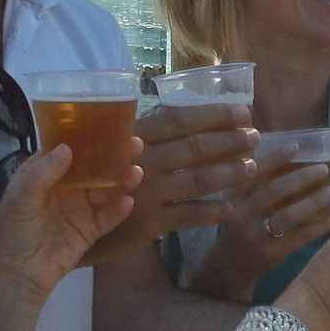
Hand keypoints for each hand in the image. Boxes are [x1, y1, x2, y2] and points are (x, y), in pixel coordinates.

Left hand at [0, 145, 140, 305]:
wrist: (14, 277)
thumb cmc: (10, 233)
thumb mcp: (19, 199)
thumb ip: (41, 174)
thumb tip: (67, 148)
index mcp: (43, 176)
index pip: (68, 150)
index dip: (87, 137)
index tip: (109, 124)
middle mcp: (63, 189)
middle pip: (93, 168)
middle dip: (113, 156)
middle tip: (135, 145)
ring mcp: (77, 211)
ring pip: (104, 191)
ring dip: (121, 180)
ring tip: (136, 172)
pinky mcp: (88, 233)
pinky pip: (107, 218)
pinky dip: (118, 210)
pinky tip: (128, 202)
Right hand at [107, 102, 259, 252]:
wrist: (74, 223)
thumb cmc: (103, 179)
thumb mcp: (118, 147)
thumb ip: (149, 130)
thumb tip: (187, 107)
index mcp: (134, 136)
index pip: (180, 119)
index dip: (214, 114)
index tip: (243, 111)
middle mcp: (139, 161)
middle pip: (194, 147)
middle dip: (230, 141)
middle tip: (255, 137)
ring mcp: (145, 193)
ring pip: (197, 180)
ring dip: (229, 173)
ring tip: (251, 168)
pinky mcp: (148, 223)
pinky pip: (189, 215)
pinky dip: (212, 211)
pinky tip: (230, 209)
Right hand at [183, 161, 329, 303]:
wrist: (229, 266)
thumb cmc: (241, 225)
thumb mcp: (238, 202)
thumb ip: (255, 183)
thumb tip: (289, 152)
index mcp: (234, 197)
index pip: (255, 173)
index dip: (275, 158)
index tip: (297, 146)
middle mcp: (242, 214)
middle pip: (274, 191)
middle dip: (301, 178)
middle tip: (323, 169)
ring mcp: (256, 236)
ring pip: (288, 215)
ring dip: (313, 201)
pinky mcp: (271, 253)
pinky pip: (300, 237)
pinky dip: (321, 226)